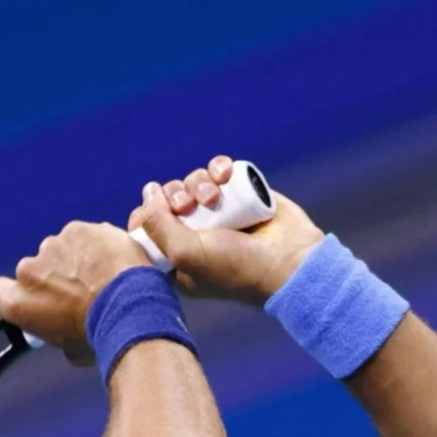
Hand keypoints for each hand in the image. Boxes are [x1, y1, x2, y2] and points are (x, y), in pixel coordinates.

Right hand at [0, 220, 149, 364]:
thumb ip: (55, 332)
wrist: (133, 309)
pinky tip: (113, 260)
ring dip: (75, 260)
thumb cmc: (101, 336)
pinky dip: (95, 245)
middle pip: (33, 270)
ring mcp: (54, 245)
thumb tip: (63, 329)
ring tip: (103, 275)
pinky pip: (83, 237)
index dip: (13, 295)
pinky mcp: (78, 229)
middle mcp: (29, 270)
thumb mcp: (70, 350)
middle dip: (52, 278)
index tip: (33, 300)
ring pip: (59, 251)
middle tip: (81, 292)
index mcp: (19, 304)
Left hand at [131, 155, 325, 305]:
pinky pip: (219, 171)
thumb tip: (148, 192)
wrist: (290, 262)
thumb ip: (157, 225)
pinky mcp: (242, 194)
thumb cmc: (235, 268)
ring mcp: (220, 214)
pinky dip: (219, 167)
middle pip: (168, 200)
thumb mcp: (184, 254)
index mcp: (179, 258)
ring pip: (193, 182)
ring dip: (199, 183)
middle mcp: (197, 235)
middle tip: (188, 206)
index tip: (151, 211)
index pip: (148, 228)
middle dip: (174, 196)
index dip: (146, 214)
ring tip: (215, 197)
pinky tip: (226, 175)